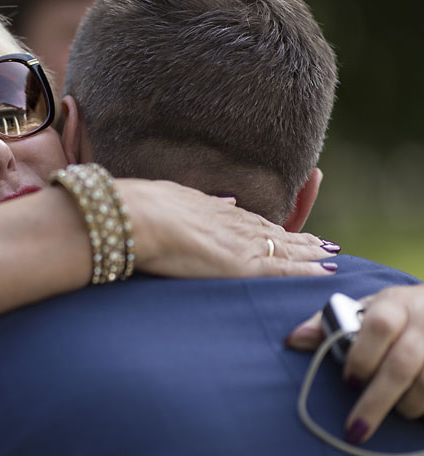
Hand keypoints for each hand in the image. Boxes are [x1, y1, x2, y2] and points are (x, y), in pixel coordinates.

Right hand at [116, 179, 335, 278]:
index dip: (273, 229)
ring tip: (330, 256)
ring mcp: (245, 243)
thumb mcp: (173, 198)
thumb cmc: (143, 210)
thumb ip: (197, 205)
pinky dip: (310, 271)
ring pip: (289, 249)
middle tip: (324, 245)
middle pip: (277, 234)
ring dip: (312, 253)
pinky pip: (287, 269)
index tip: (290, 232)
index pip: (254, 222)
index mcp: (217, 210)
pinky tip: (327, 272)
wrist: (141, 218)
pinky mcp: (248, 264)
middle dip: (302, 240)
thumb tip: (222, 200)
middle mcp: (237, 224)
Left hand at [286, 285, 423, 443]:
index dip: (362, 358)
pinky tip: (417, 409)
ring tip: (396, 411)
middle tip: (356, 425)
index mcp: (394, 304)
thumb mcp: (364, 309)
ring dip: (407, 406)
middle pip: (402, 364)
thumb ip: (328, 325)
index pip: (378, 326)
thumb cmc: (394, 313)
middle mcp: (422, 321)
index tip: (349, 382)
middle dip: (376, 400)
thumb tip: (292, 340)